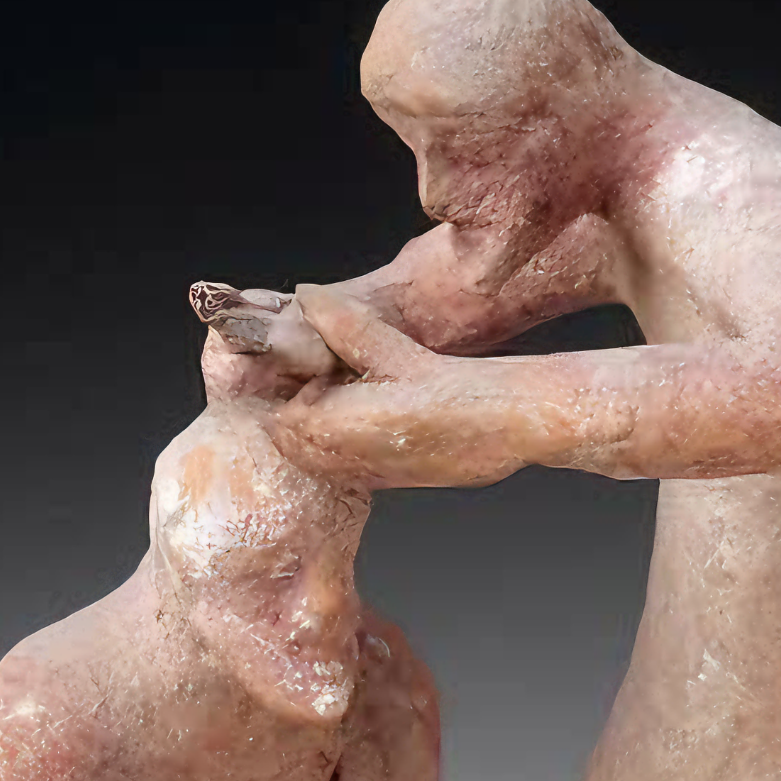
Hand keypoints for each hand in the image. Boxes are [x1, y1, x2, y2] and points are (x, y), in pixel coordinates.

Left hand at [269, 288, 513, 487]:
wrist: (504, 425)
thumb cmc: (451, 392)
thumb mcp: (390, 349)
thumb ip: (341, 324)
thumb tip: (308, 298)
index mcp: (331, 430)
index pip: (277, 417)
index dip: (286, 390)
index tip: (304, 367)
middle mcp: (342, 462)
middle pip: (292, 440)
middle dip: (299, 411)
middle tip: (328, 377)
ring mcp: (364, 476)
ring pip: (317, 456)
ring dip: (322, 427)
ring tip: (354, 391)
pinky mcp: (387, 482)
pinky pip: (346, 465)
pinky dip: (346, 442)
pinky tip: (376, 412)